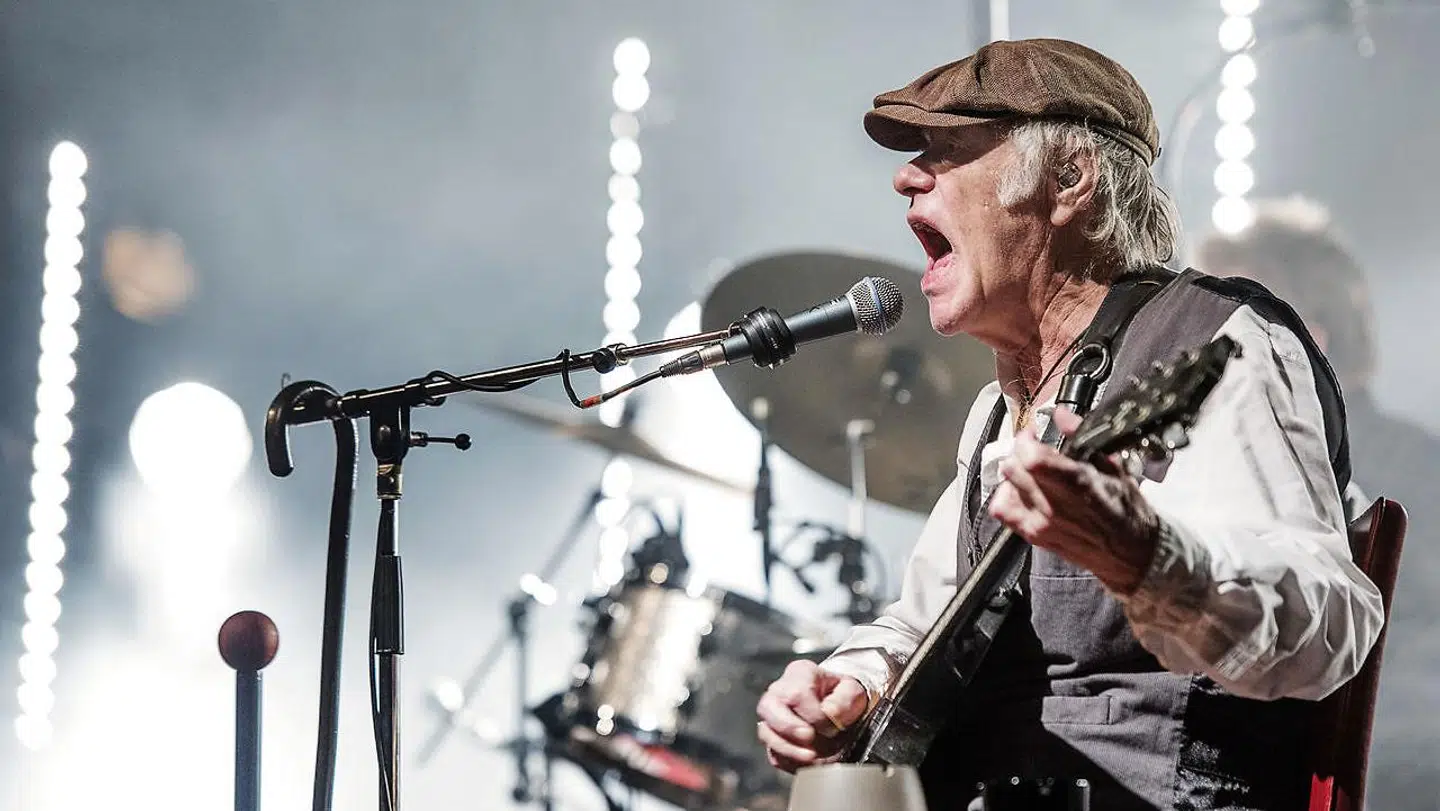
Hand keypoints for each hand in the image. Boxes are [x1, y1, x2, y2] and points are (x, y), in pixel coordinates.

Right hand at [755, 660, 868, 772]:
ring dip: (787, 748)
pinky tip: (807, 762)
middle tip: (810, 738)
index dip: (814, 714)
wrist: (840, 707)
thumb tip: (829, 712)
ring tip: (811, 757)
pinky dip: (789, 760)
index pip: (796, 693)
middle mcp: (779, 692)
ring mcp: (773, 716)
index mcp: (800, 674)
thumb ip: (844, 699)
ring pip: (766, 732)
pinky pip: (773, 752)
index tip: (831, 726)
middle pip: (768, 707)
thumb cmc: (843, 696)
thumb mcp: (853, 691)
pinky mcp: (774, 738)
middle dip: (788, 727)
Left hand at [988, 406, 1159, 593]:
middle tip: (1033, 452)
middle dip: (1021, 453)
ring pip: (1005, 486)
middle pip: (1013, 467)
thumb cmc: (1127, 512)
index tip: (1033, 435)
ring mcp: (1041, 522)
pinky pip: (1002, 510)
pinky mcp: (1034, 536)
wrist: (1132, 553)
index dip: (1027, 439)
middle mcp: (1054, 504)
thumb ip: (1082, 436)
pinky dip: (1006, 496)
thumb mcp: (1113, 467)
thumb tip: (1062, 415)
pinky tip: (1021, 493)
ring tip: (1031, 474)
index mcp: (1076, 483)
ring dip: (1014, 474)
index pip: (1029, 455)